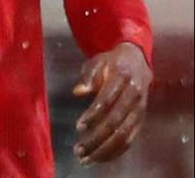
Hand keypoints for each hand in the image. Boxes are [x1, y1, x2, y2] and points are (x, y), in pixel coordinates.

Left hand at [72, 42, 151, 163]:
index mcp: (122, 78)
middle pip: (116, 122)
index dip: (94, 115)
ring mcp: (140, 110)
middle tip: (79, 149)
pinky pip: (131, 139)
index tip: (78, 127)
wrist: (137, 61)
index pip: (108, 101)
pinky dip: (117, 150)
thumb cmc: (111, 62)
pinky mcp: (141, 120)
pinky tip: (101, 157)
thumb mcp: (97, 62)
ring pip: (125, 135)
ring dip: (106, 149)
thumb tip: (77, 92)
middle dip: (97, 138)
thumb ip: (88, 77)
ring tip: (87, 158)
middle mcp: (134, 96)